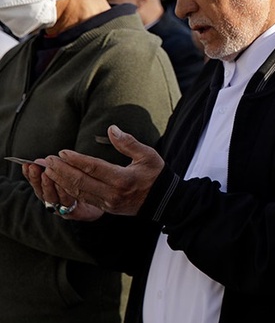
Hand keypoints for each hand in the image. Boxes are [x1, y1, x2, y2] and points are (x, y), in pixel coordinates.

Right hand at [21, 161, 105, 220]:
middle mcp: (54, 201)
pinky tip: (62, 185)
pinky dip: (63, 193)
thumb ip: (56, 169)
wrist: (102, 202)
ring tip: (46, 174)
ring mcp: (62, 208)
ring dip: (48, 185)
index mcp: (50, 190)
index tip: (27, 165)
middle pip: (41, 191)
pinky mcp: (73, 213)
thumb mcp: (69, 174)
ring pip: (52, 198)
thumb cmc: (84, 185)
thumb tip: (41, 160)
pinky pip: (66, 204)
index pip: (36, 183)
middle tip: (35, 168)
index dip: (30, 175)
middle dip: (36, 179)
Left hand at [37, 125, 163, 216]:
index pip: (93, 168)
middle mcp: (113, 193)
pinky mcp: (105, 208)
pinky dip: (69, 190)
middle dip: (62, 170)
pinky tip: (61, 182)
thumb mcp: (148, 155)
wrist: (164, 200)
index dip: (76, 160)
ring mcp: (108, 203)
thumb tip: (112, 129)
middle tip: (48, 160)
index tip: (62, 152)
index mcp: (123, 178)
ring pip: (79, 192)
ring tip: (49, 170)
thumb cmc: (156, 175)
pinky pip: (83, 199)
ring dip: (61, 181)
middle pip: (81, 181)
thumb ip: (128, 142)